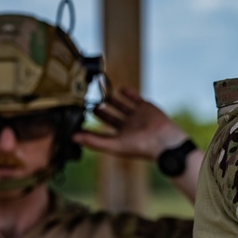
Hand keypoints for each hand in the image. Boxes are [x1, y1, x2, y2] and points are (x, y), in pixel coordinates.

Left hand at [74, 87, 188, 160]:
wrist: (164, 139)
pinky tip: (120, 89)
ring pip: (122, 107)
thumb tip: (74, 138)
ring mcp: (137, 116)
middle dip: (100, 112)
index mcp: (120, 138)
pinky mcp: (146, 107)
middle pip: (110, 118)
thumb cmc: (141, 147)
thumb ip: (94, 141)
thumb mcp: (114, 145)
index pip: (102, 133)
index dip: (91, 128)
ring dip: (112, 101)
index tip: (78, 122)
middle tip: (89, 105)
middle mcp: (128, 127)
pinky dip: (128, 94)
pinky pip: (135, 99)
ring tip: (102, 96)